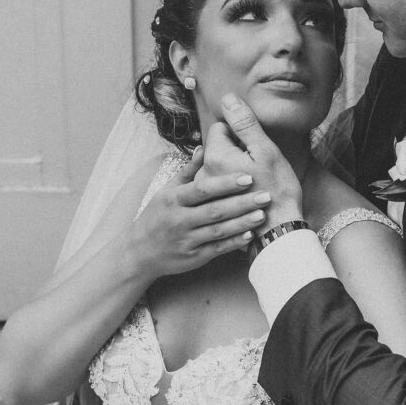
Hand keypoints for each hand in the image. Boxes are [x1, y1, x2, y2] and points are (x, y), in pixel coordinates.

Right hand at [129, 145, 270, 277]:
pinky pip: (217, 248)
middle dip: (241, 202)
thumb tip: (205, 147)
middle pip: (214, 210)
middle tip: (266, 194)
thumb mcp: (166, 191)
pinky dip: (234, 242)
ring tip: (263, 213)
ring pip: (218, 230)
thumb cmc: (156, 216)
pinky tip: (250, 234)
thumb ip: (188, 170)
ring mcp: (187, 240)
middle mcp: (179, 220)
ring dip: (242, 222)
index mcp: (173, 200)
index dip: (225, 183)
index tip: (248, 177)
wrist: (139, 252)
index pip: (202, 189)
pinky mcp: (194, 257)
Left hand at [203, 94, 303, 226]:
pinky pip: (217, 188)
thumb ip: (244, 124)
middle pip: (216, 149)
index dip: (238, 135)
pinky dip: (228, 189)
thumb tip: (228, 99)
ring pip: (217, 168)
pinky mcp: (211, 207)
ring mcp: (206, 193)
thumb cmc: (278, 190)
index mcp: (215, 157)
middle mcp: (204, 174)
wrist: (278, 231)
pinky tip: (245, 197)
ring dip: (231, 171)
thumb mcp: (266, 151)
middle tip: (255, 169)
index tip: (252, 150)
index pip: (219, 129)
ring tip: (252, 184)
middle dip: (233, 153)